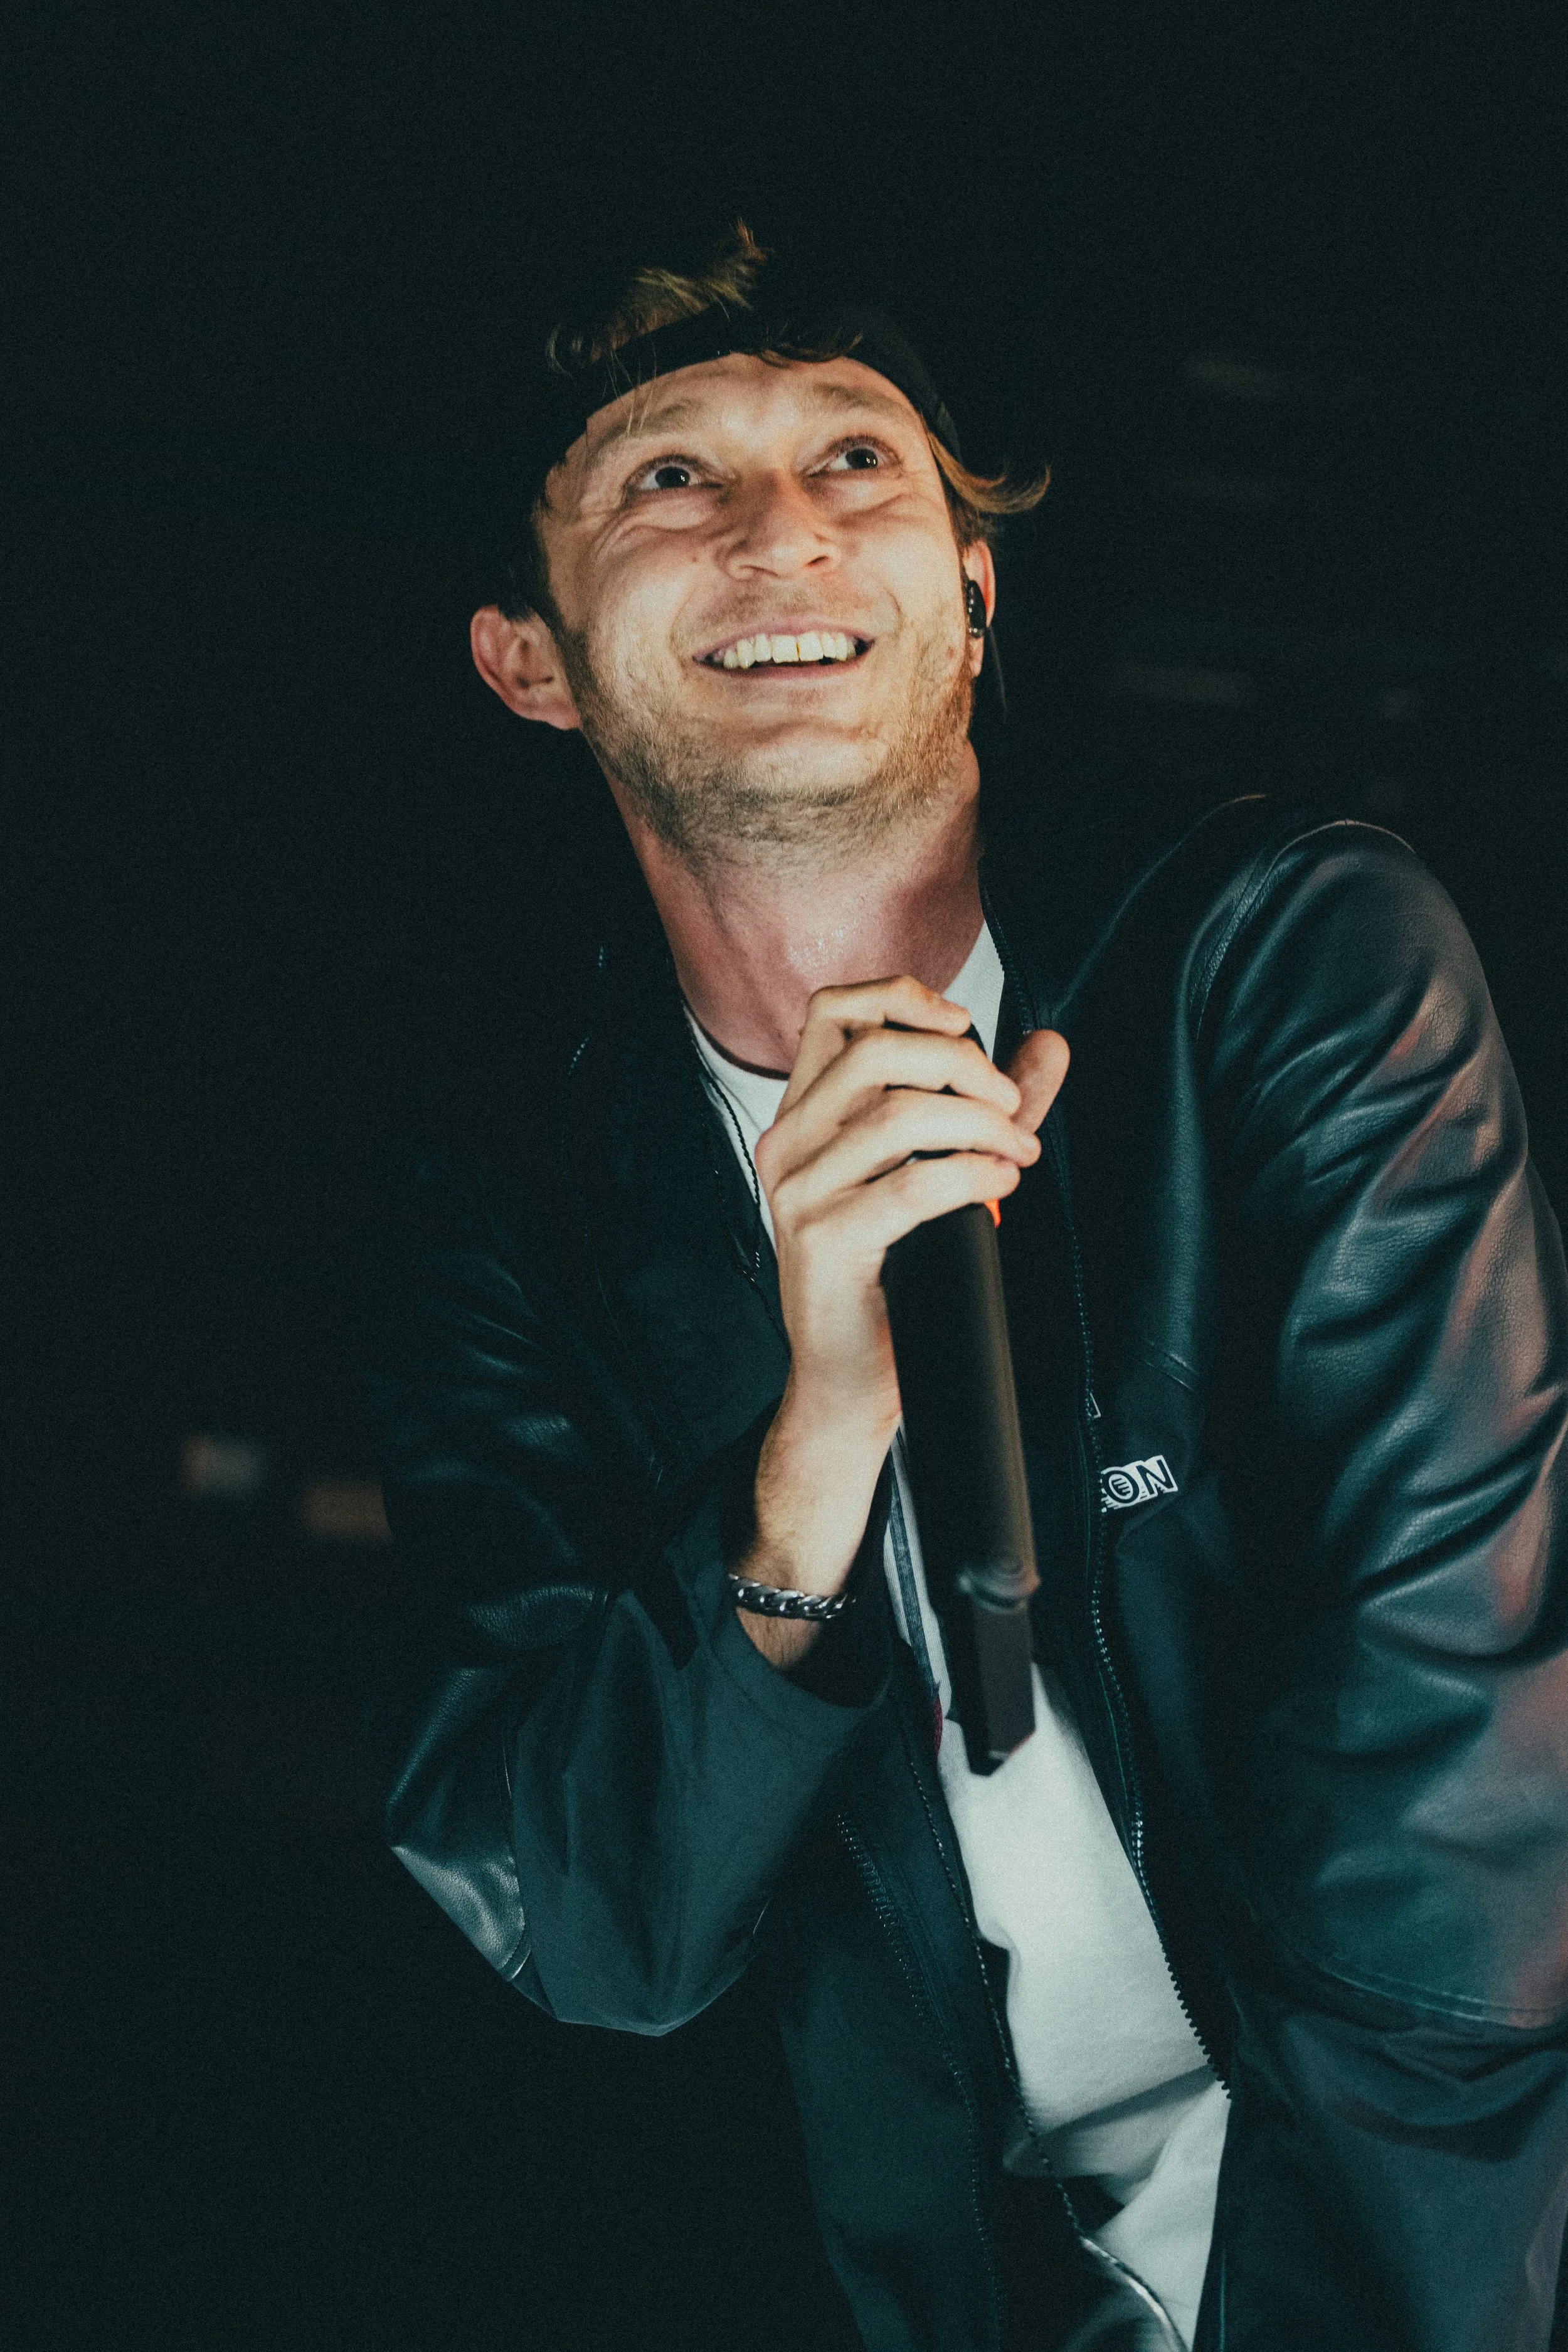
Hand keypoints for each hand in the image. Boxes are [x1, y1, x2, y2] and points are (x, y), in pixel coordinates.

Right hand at [734, 978, 1068, 1665]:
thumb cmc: (890, 1281)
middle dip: (965, 1068)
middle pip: (878, 1052)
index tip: (965, 1028)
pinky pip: (914, 1184)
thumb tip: (1049, 1047)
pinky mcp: (825, 1240)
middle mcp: (787, 1144)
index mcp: (801, 1117)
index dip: (904, 999)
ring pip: (901, 1115)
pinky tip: (1000, 1186)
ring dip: (983, 1128)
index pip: (833, 1011)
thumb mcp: (938, 1173)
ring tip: (1017, 1156)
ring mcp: (798, 1192)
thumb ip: (988, 1107)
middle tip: (1012, 1109)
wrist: (849, 1383)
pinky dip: (973, 1175)